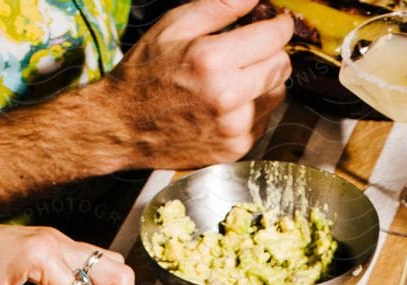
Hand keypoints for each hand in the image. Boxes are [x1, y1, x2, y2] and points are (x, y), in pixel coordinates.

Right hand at [101, 0, 292, 168]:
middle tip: (253, 47)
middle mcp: (228, 98)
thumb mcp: (175, 26)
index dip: (279, 25)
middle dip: (272, 51)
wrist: (125, 127)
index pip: (273, 39)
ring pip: (277, 94)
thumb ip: (219, 6)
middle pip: (280, 66)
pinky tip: (227, 102)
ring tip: (235, 77)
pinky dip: (253, 106)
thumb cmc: (146, 73)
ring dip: (264, 80)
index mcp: (212, 61)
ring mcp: (234, 128)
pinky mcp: (235, 149)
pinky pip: (263, 119)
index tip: (278, 22)